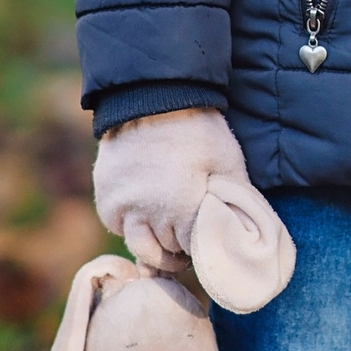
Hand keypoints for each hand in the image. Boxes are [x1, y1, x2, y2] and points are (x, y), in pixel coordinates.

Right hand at [92, 107, 253, 270]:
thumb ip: (235, 202)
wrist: (154, 98)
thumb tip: (245, 230)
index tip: (209, 244)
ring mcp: (121, 206)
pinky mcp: (105, 196)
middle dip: (179, 250)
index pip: (192, 249)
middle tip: (191, 242)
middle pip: (164, 251)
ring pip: (138, 245)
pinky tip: (147, 213)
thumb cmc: (200, 131)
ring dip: (154, 245)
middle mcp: (145, 214)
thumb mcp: (228, 164)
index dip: (202, 248)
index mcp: (181, 209)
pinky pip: (118, 225)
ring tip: (169, 235)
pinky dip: (132, 226)